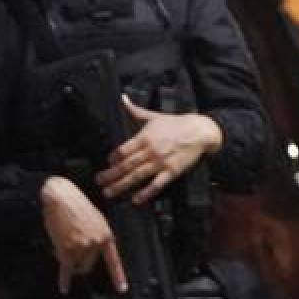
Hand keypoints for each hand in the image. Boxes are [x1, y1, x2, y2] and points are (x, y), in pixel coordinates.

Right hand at [40, 176, 126, 294]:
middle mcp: (96, 243)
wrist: (61, 196)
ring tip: (62, 245)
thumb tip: (92, 250)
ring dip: (68, 261)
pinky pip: (66, 270)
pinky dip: (64, 281)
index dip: (118, 277)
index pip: (114, 261)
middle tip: (70, 251)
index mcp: (106, 235)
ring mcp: (82, 247)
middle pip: (89, 266)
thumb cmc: (76, 205)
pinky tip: (64, 288)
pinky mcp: (66, 249)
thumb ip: (97, 237)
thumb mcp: (96, 219)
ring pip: (75, 266)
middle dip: (79, 262)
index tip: (122, 289)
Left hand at [97, 98, 221, 204]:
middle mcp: (150, 150)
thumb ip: (135, 110)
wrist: (200, 131)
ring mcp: (161, 162)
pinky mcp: (172, 171)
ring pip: (137, 176)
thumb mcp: (154, 116)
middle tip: (99, 181)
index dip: (113, 158)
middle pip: (125, 165)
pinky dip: (146, 193)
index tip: (107, 164)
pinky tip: (136, 200)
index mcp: (144, 137)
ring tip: (109, 192)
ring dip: (121, 185)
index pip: (122, 150)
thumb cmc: (176, 123)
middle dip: (110, 175)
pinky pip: (157, 184)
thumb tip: (122, 98)